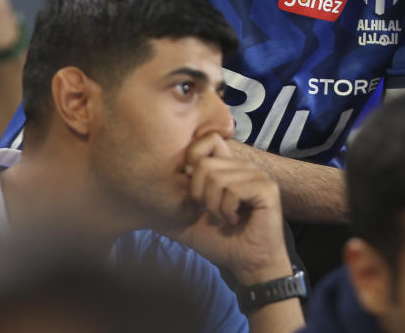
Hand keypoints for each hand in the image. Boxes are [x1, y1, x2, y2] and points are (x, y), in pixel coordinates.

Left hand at [168, 130, 291, 284]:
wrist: (248, 265)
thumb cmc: (222, 243)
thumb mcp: (186, 224)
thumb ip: (168, 208)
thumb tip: (137, 202)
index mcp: (228, 168)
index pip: (208, 140)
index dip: (195, 159)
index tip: (195, 191)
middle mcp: (244, 166)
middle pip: (205, 164)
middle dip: (200, 196)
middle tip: (212, 213)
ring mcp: (257, 175)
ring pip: (217, 178)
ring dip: (214, 207)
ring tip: (224, 219)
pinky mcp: (267, 188)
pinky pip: (233, 191)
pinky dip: (227, 211)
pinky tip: (235, 221)